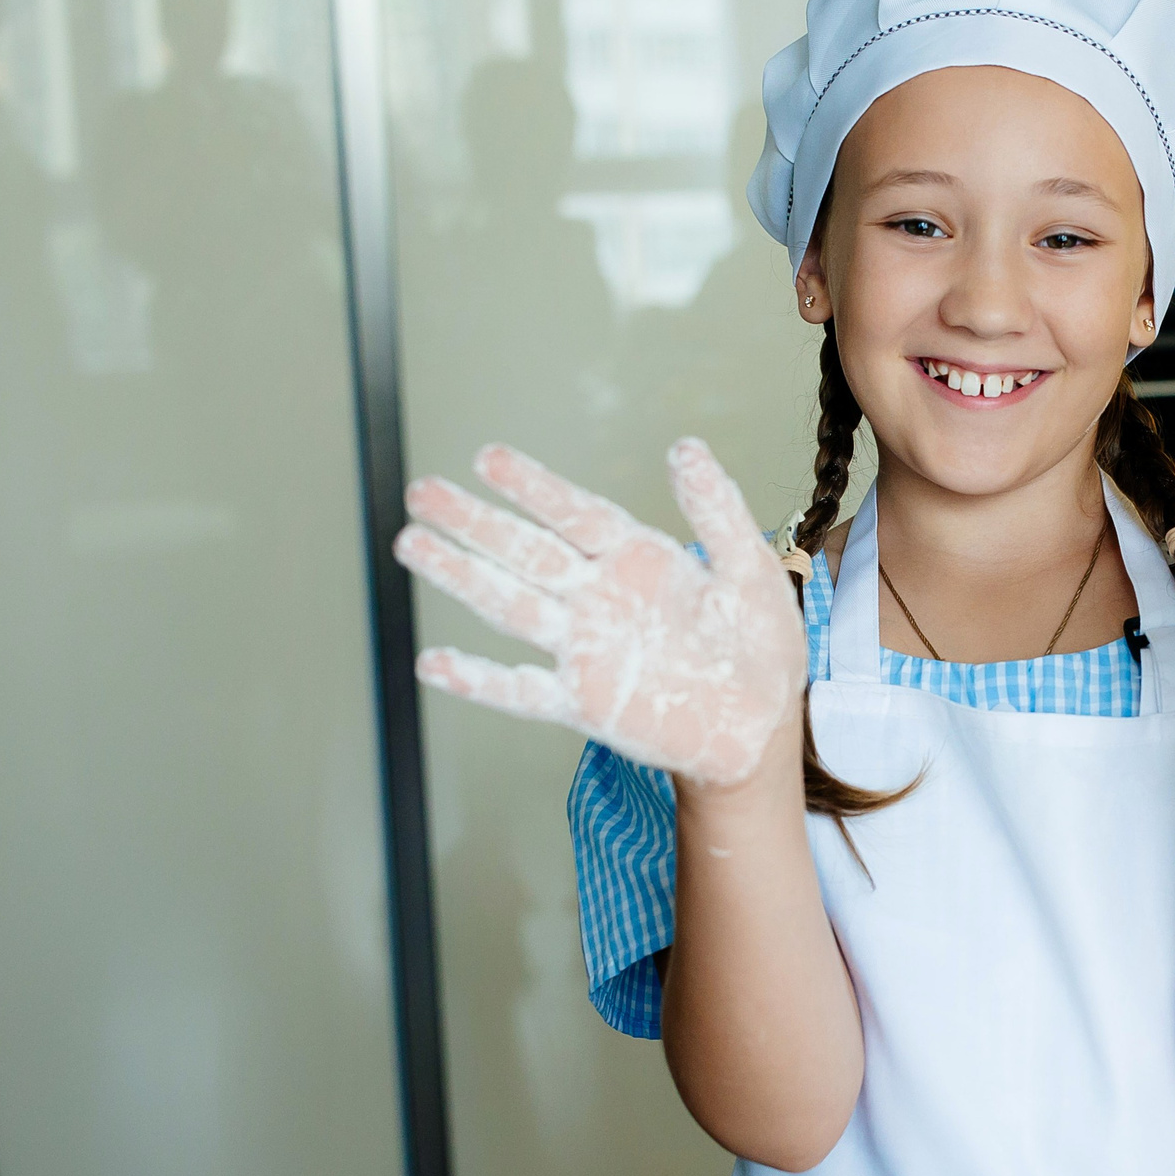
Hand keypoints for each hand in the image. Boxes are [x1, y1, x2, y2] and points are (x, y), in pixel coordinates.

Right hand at [393, 440, 803, 787]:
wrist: (763, 728)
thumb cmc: (761, 647)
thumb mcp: (750, 569)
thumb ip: (716, 510)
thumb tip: (684, 447)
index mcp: (639, 559)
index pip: (575, 514)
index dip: (532, 487)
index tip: (488, 458)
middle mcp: (601, 598)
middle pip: (526, 551)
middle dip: (474, 521)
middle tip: (421, 491)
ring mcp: (586, 650)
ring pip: (511, 606)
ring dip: (462, 576)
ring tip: (410, 543)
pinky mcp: (585, 703)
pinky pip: (522, 691)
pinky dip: (478, 680)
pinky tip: (433, 663)